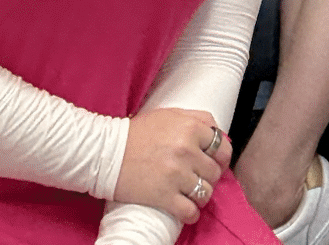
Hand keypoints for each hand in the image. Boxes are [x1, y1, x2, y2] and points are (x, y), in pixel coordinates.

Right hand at [114, 109, 230, 223]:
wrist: (106, 153)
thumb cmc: (138, 133)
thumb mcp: (171, 114)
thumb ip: (197, 118)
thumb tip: (217, 131)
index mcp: (190, 128)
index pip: (222, 146)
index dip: (221, 156)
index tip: (218, 162)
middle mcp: (187, 150)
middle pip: (215, 171)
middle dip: (211, 176)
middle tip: (202, 178)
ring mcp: (176, 175)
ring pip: (206, 192)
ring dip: (203, 195)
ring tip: (195, 194)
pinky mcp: (164, 196)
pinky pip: (189, 211)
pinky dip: (192, 213)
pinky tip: (188, 210)